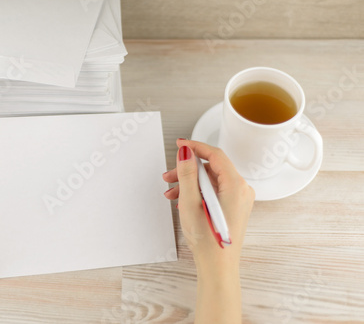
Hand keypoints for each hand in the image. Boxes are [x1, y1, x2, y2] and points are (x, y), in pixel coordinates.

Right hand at [163, 139, 254, 273]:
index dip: (195, 147)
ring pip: (211, 180)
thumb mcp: (191, 202)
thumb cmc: (208, 240)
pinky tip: (182, 201)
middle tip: (169, 175)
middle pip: (211, 168)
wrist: (217, 267)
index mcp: (235, 186)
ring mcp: (238, 200)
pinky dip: (197, 192)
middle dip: (187, 170)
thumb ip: (187, 173)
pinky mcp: (233, 208)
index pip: (215, 155)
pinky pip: (214, 191)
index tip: (180, 144)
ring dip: (189, 183)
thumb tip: (186, 152)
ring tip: (170, 192)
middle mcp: (241, 190)